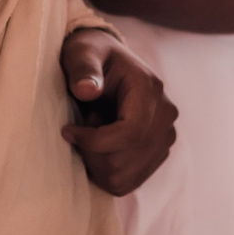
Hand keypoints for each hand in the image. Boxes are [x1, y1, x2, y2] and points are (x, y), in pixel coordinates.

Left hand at [59, 28, 178, 195]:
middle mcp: (166, 114)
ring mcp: (165, 136)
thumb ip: (84, 68)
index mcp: (150, 89)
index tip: (67, 131)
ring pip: (125, 176)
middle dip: (92, 152)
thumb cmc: (91, 55)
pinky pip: (129, 181)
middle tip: (80, 127)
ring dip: (97, 163)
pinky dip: (105, 172)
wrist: (107, 63)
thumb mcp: (83, 53)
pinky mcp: (158, 152)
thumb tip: (87, 90)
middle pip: (126, 160)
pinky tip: (99, 147)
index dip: (94, 141)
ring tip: (93, 134)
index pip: (130, 133)